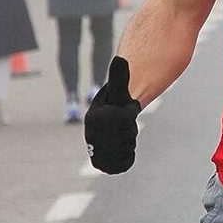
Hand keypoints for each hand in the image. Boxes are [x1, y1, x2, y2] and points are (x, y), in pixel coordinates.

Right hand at [85, 56, 141, 173]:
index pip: (127, 120)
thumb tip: (121, 57)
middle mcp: (91, 136)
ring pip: (127, 151)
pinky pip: (125, 164)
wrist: (110, 124)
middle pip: (128, 138)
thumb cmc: (116, 103)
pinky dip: (127, 158)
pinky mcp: (102, 165)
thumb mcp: (119, 89)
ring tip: (120, 138)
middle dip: (130, 133)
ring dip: (129, 145)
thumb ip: (119, 76)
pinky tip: (120, 150)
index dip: (130, 118)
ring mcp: (96, 152)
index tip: (123, 115)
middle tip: (122, 127)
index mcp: (94, 118)